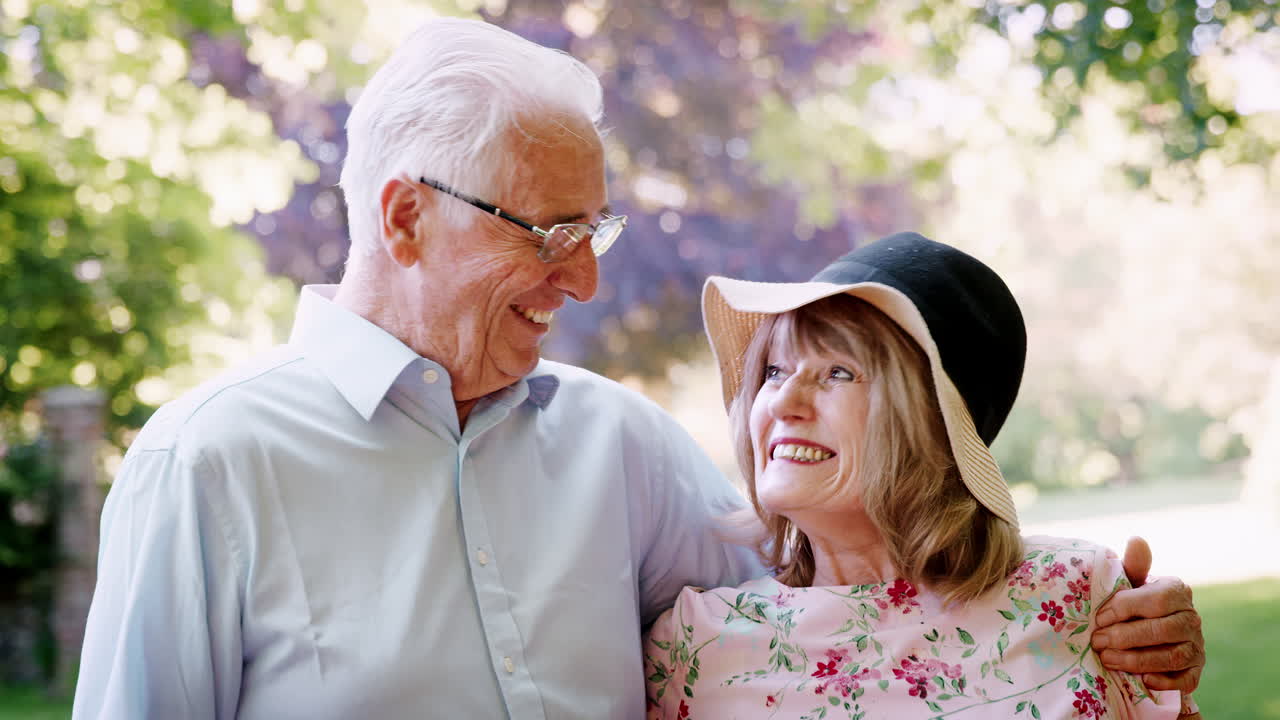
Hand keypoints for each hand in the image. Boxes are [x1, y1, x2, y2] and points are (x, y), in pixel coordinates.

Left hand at [1091, 537, 1204, 692]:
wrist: (1150, 639)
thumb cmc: (1135, 605)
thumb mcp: (1131, 585)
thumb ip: (1132, 567)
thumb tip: (1136, 540)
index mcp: (1177, 591)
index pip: (1156, 599)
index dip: (1125, 609)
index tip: (1099, 618)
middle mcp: (1191, 618)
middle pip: (1161, 629)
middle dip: (1125, 637)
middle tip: (1098, 642)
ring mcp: (1197, 646)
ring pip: (1171, 656)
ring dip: (1136, 660)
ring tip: (1107, 660)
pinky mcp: (1195, 671)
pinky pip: (1185, 679)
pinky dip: (1164, 681)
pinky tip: (1143, 680)